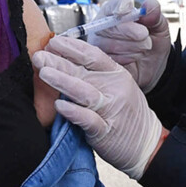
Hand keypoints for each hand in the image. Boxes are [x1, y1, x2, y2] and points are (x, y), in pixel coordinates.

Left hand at [33, 36, 164, 179]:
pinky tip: (59, 106)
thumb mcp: (117, 86)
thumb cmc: (126, 113)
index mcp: (116, 74)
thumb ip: (94, 74)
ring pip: (84, 92)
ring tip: (44, 73)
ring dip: (63, 81)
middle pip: (83, 71)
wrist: (146, 143)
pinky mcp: (105, 131)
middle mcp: (114, 89)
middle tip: (39, 55)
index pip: (92, 55)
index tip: (53, 42)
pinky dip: (73, 112)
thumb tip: (62, 59)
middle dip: (59, 61)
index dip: (71, 47)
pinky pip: (88, 119)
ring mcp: (111, 110)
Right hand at [90, 0, 170, 91]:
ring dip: (131, 46)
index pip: (112, 6)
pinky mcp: (100, 61)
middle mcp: (102, 27)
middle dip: (129, 31)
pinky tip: (134, 57)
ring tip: (144, 48)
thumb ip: (155, 15)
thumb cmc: (152, 44)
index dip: (120, 7)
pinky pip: (110, 59)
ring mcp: (99, 45)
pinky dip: (126, 58)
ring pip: (109, 44)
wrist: (153, 68)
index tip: (128, 12)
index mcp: (116, 12)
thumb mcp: (160, 28)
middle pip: (108, 25)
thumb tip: (148, 6)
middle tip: (145, 35)